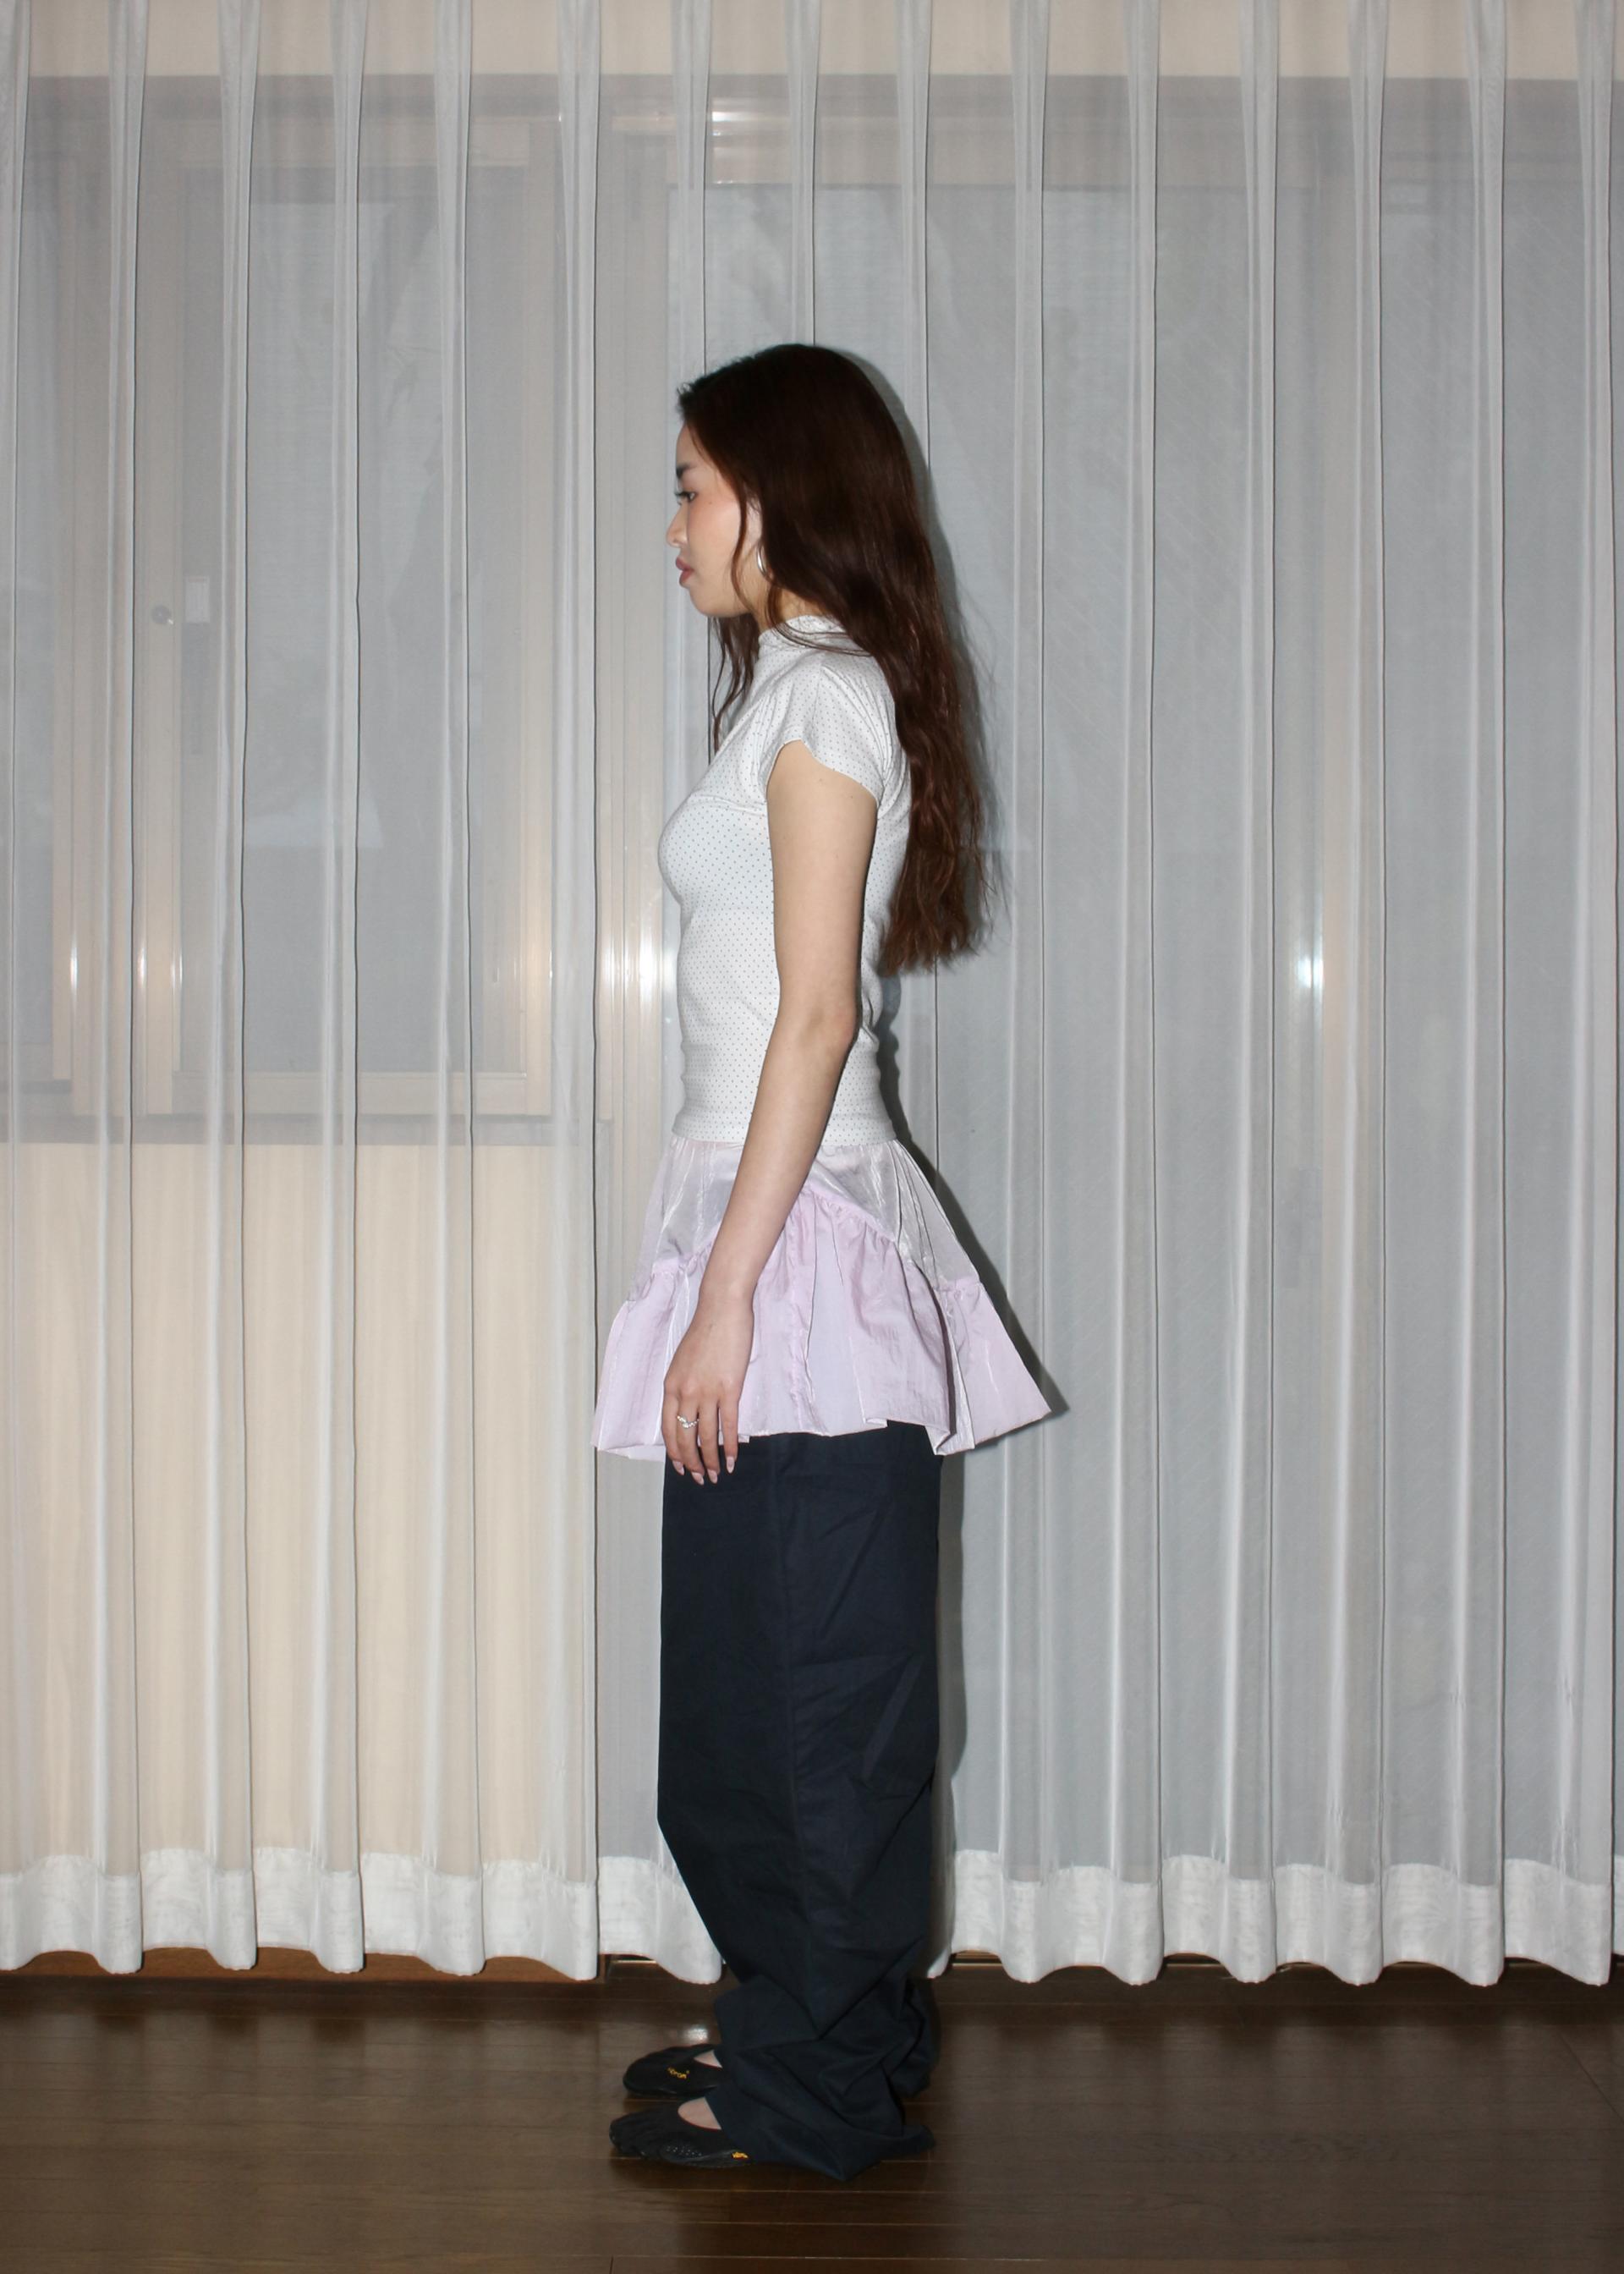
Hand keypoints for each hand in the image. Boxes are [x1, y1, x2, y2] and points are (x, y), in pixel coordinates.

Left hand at [663, 1284, 754, 1483]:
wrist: (721, 1309)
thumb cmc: (705, 1331)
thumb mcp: (683, 1361)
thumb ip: (683, 1386)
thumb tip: (688, 1409)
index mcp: (670, 1386)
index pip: (667, 1428)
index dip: (674, 1452)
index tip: (679, 1467)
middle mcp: (685, 1392)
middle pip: (685, 1437)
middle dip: (691, 1463)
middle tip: (699, 1478)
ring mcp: (707, 1392)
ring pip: (706, 1436)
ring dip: (710, 1460)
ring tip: (715, 1475)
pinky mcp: (729, 1389)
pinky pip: (727, 1425)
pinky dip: (728, 1446)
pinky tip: (731, 1460)